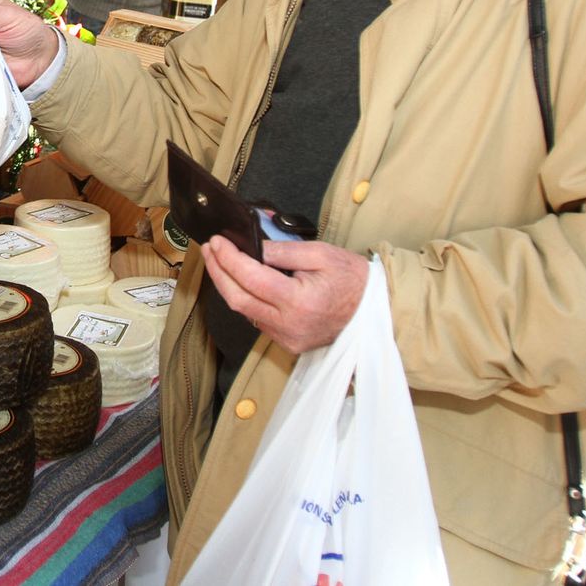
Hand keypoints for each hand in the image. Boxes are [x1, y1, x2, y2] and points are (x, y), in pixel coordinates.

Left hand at [201, 236, 368, 354]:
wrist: (375, 312)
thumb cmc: (353, 280)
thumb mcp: (321, 254)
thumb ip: (283, 250)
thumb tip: (252, 246)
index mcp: (300, 302)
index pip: (251, 279)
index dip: (228, 259)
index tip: (217, 241)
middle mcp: (290, 325)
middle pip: (237, 299)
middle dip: (218, 272)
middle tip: (210, 249)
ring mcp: (288, 338)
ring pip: (244, 311)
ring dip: (228, 285)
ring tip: (220, 260)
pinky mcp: (288, 343)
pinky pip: (258, 319)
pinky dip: (246, 299)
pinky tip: (241, 281)